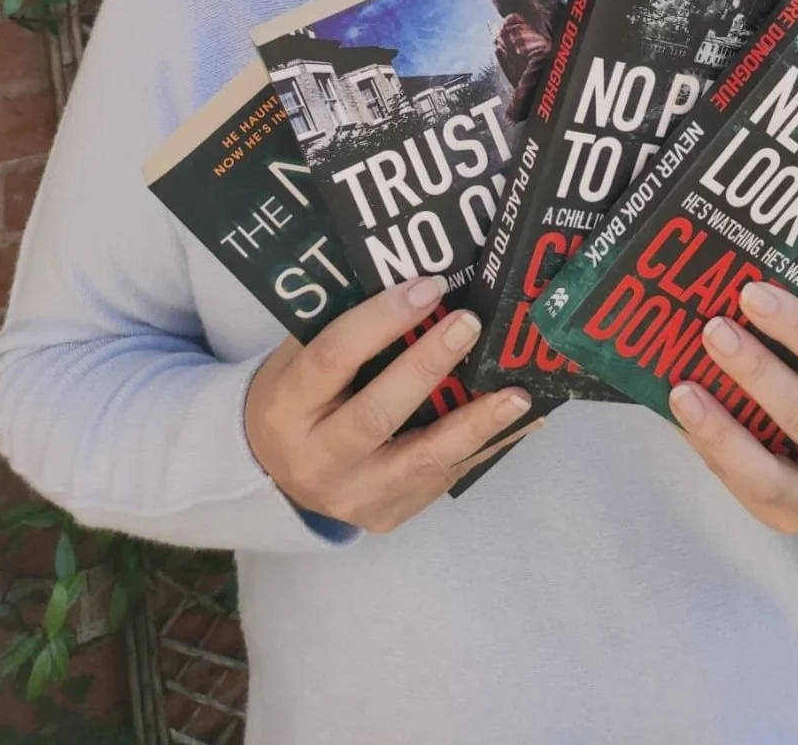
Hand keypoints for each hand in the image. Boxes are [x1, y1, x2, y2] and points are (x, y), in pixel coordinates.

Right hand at [245, 276, 535, 533]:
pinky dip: (486, 445)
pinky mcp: (388, 514)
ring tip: (517, 393)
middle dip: (429, 366)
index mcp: (285, 408)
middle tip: (470, 325)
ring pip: (422, 459)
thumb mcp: (299, 357)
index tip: (428, 286)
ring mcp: (354, 495)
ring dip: (476, 423)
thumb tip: (420, 283)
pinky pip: (445, 477)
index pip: (333, 358)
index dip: (382, 320)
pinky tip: (522, 421)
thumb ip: (346, 326)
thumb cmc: (298, 397)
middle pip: (378, 414)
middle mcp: (316, 459)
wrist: (275, 472)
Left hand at [668, 281, 797, 534]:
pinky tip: (680, 416)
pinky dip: (709, 448)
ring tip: (681, 390)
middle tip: (712, 330)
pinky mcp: (789, 520)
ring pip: (768, 472)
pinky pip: (742, 485)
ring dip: (719, 428)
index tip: (752, 294)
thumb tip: (739, 293)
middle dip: (755, 371)